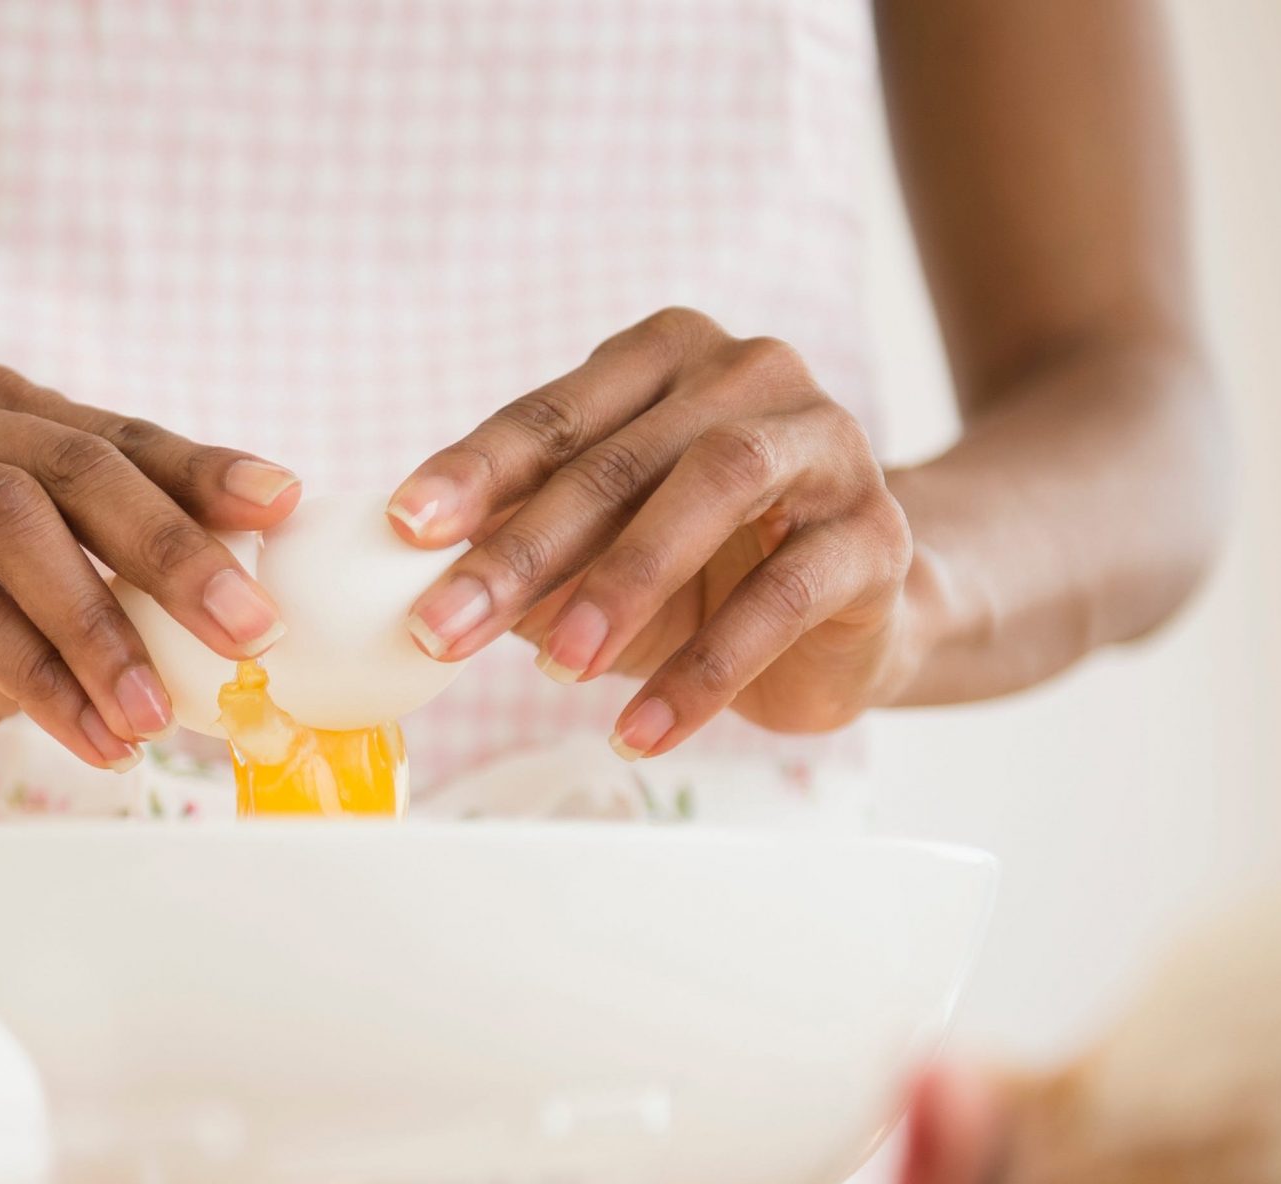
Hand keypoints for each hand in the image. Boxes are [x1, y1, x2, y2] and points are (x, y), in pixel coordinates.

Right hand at [0, 365, 300, 768]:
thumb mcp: (9, 597)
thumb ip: (96, 586)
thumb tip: (231, 632)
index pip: (117, 436)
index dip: (205, 470)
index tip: (286, 508)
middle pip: (77, 468)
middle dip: (177, 551)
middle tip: (254, 631)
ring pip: (12, 526)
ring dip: (101, 625)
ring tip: (157, 714)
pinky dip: (32, 673)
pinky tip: (85, 732)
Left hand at [388, 308, 916, 756]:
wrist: (850, 616)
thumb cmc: (701, 567)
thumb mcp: (598, 551)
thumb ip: (525, 545)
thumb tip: (420, 582)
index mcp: (666, 357)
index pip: (554, 414)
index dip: (475, 470)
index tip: (406, 527)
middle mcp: (750, 376)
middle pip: (619, 461)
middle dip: (522, 551)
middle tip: (445, 629)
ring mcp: (825, 445)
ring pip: (712, 493)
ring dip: (621, 588)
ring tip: (555, 673)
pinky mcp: (873, 535)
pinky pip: (782, 598)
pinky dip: (703, 671)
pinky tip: (641, 729)